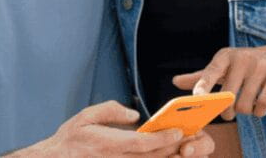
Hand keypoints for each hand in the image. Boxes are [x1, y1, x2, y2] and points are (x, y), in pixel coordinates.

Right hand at [14, 101, 214, 156]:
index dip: (162, 138)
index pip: (141, 143)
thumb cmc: (71, 138)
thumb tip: (134, 115)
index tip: (178, 131)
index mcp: (109, 144)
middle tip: (194, 139)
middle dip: (175, 148)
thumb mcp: (85, 116)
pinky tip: (169, 155)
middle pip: (152, 157)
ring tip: (188, 149)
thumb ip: (110, 111)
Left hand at [173, 43, 265, 119]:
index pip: (210, 73)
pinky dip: (259, 112)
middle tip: (229, 113)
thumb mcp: (225, 67)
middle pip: (228, 96)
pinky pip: (263, 104)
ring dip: (245, 111)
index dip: (203, 87)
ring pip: (245, 103)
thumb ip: (201, 76)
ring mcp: (261, 65)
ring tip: (247, 107)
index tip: (198, 99)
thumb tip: (174, 81)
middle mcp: (242, 58)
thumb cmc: (248, 66)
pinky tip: (259, 108)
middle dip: (227, 111)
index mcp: (225, 56)